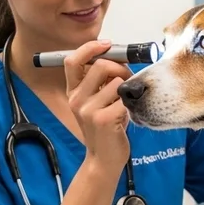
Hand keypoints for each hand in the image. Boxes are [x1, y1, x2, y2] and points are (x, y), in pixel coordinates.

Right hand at [64, 40, 131, 168]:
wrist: (103, 159)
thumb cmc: (105, 128)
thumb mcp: (95, 103)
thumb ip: (100, 81)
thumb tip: (117, 57)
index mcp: (73, 92)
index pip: (73, 61)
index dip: (89, 48)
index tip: (106, 45)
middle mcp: (76, 99)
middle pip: (100, 66)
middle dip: (120, 67)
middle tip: (128, 78)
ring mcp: (88, 110)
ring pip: (116, 82)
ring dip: (128, 89)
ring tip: (127, 102)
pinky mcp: (103, 119)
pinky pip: (124, 100)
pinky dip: (130, 105)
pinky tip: (126, 115)